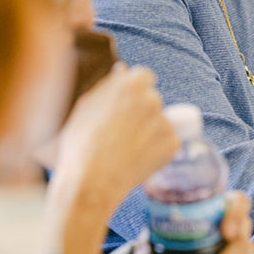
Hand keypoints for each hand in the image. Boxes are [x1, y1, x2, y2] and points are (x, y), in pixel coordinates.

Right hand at [44, 64, 178, 253]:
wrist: (91, 183)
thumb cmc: (80, 146)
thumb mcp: (84, 108)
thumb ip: (107, 87)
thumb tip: (122, 70)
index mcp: (130, 85)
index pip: (144, 76)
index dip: (135, 90)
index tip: (126, 104)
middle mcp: (152, 99)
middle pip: (151, 100)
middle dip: (141, 112)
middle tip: (122, 133)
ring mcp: (164, 121)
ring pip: (159, 122)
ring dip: (149, 132)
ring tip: (126, 150)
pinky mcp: (172, 143)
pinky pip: (167, 142)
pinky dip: (157, 150)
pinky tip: (137, 160)